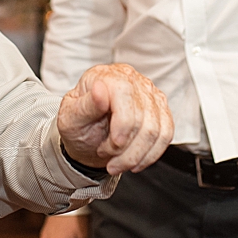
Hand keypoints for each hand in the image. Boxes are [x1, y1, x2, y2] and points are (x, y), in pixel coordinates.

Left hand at [57, 63, 172, 175]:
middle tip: (105, 153)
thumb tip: (100, 89)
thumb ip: (86, 105)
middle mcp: (131, 80)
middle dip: (126, 147)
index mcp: (106, 76)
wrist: (86, 138)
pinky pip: (166, 135)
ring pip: (156, 130)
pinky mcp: (160, 110)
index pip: (124, 93)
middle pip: (143, 117)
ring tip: (117, 161)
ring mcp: (149, 94)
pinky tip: (135, 161)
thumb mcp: (70, 118)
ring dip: (137, 155)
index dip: (123, 123)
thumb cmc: (78, 124)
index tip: (114, 144)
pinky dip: (151, 154)